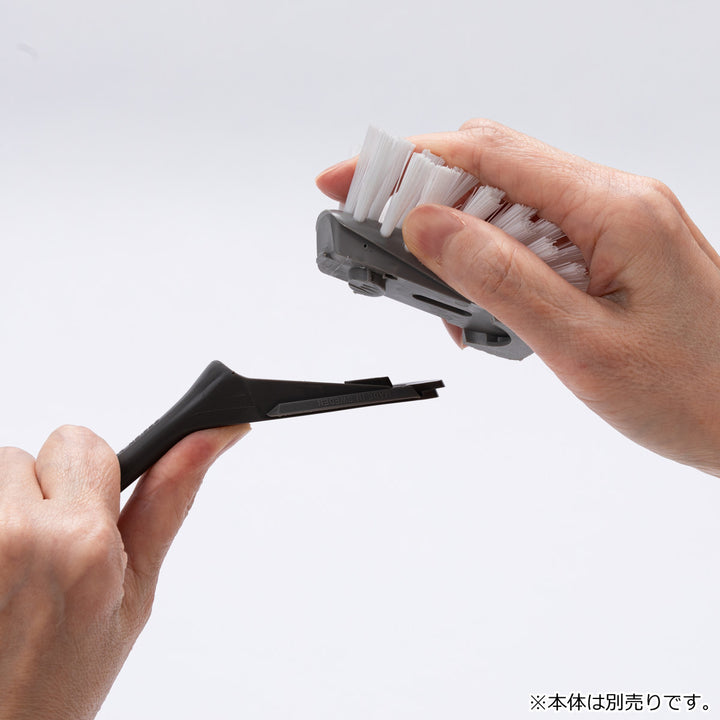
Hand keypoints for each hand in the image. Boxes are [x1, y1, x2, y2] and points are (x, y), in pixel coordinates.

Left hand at [0, 423, 248, 719]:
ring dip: (5, 514)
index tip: (86, 513)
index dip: (88, 477)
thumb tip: (209, 437)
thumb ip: (169, 500)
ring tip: (12, 574)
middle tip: (45, 557)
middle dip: (43, 493)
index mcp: (79, 541)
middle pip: (27, 455)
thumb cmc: (64, 677)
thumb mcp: (135, 591)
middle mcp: (15, 533)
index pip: (80, 441)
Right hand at [317, 119, 719, 475]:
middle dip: (422, 192)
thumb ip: (498, 277)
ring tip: (434, 292)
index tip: (347, 180)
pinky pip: (533, 233)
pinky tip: (479, 301)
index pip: (485, 156)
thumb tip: (426, 226)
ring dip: (455, 232)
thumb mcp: (580, 343)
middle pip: (492, 167)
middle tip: (376, 234)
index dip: (404, 162)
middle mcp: (614, 200)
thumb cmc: (695, 392)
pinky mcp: (609, 249)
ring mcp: (613, 222)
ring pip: (508, 200)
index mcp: (613, 208)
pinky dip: (489, 256)